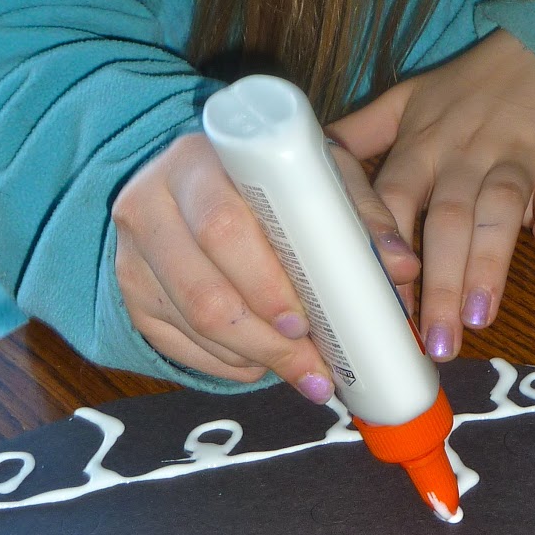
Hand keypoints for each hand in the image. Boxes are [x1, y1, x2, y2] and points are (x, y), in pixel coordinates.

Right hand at [111, 131, 419, 393]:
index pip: (223, 227)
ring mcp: (132, 252)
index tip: (305, 319)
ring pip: (192, 324)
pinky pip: (176, 345)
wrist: (190, 178)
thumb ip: (360, 213)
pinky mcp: (132, 292)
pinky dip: (226, 364)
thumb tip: (402, 267)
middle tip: (314, 360)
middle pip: (205, 289)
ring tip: (305, 372)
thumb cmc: (265, 176)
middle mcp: (150, 203)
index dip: (264, 281)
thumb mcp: (313, 173)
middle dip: (267, 337)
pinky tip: (262, 363)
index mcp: (197, 161)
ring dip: (254, 358)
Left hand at [327, 30, 534, 361]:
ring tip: (479, 317)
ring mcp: (513, 159)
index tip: (377, 305)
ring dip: (488, 262)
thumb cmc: (475, 88)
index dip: (381, 251)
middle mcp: (461, 158)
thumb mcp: (410, 100)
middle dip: (438, 283)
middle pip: (445, 221)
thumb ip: (361, 135)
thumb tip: (306, 158)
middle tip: (434, 344)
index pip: (391, 203)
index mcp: (420, 149)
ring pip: (496, 211)